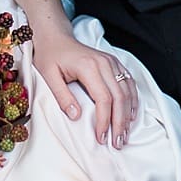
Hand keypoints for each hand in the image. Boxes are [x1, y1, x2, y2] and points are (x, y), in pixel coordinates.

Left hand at [32, 32, 138, 148]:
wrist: (56, 37)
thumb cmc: (50, 56)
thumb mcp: (48, 75)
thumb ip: (62, 96)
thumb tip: (75, 116)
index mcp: (88, 66)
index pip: (103, 98)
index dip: (104, 120)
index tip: (101, 138)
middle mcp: (104, 63)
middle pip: (119, 97)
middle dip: (120, 123)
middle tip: (117, 143)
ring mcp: (111, 62)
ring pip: (127, 91)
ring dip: (128, 115)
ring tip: (124, 134)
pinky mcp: (114, 63)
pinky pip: (129, 82)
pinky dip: (132, 100)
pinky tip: (131, 115)